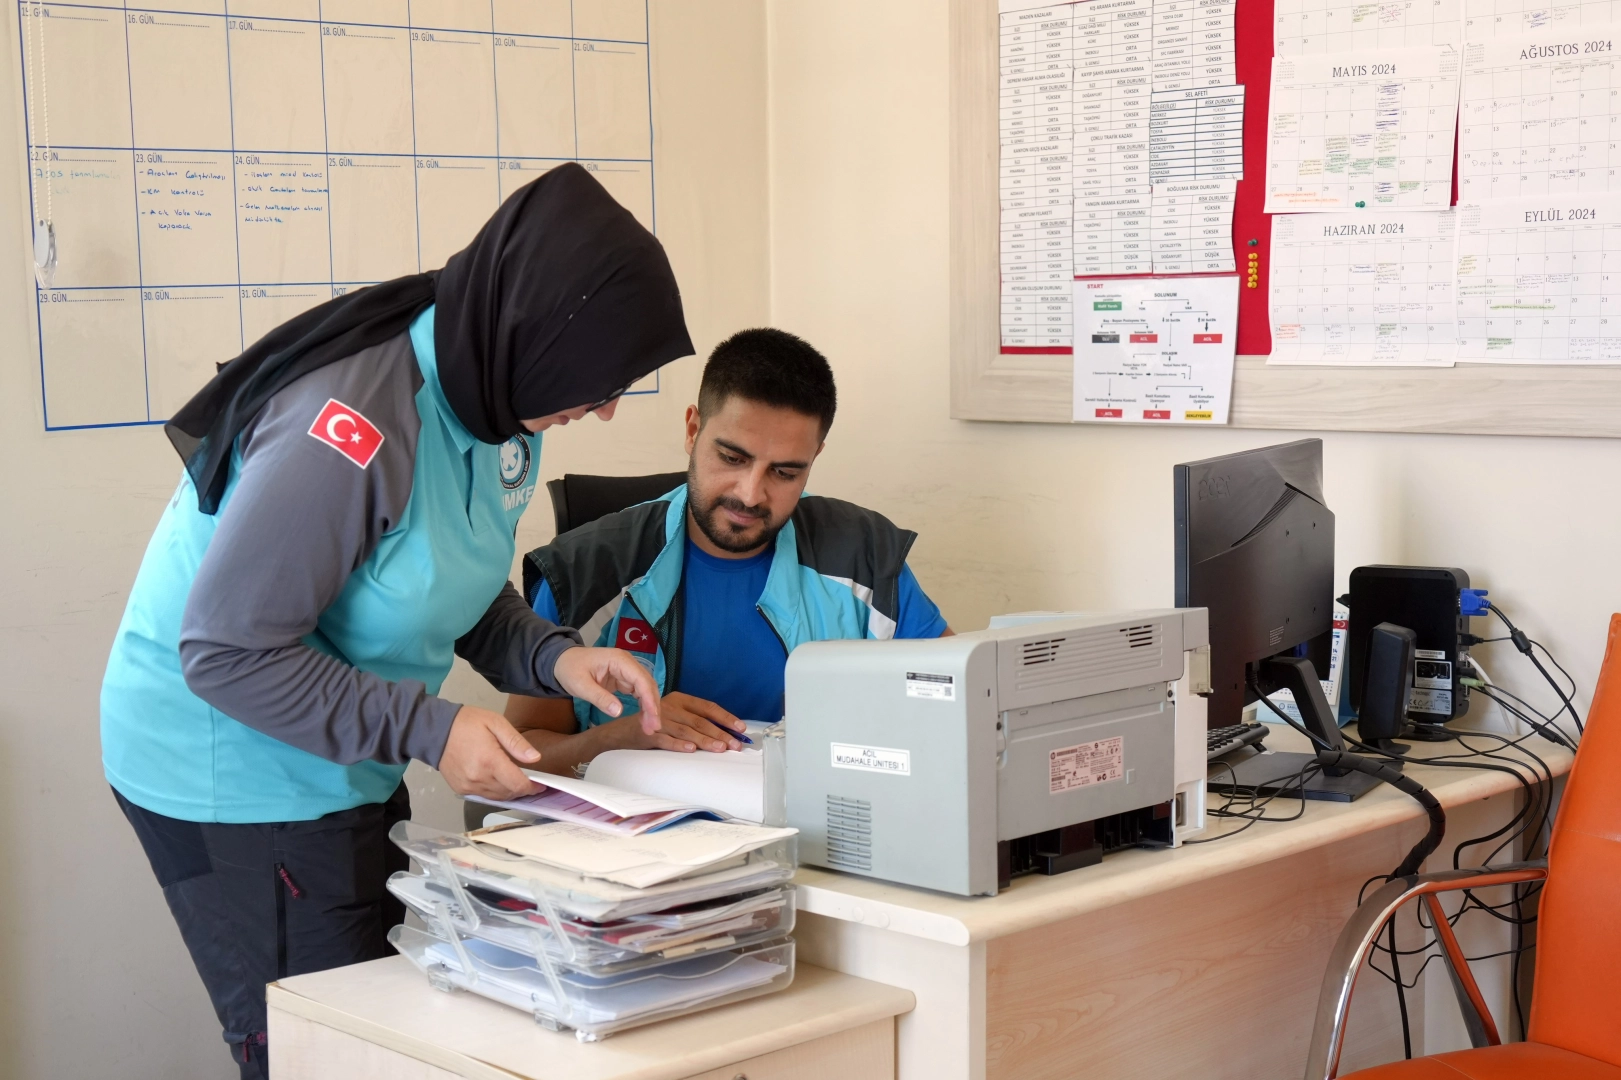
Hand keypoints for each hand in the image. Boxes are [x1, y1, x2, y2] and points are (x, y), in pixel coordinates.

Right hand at [439, 705, 541, 799]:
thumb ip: (516, 742)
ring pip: (497, 797)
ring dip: (509, 792)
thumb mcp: (496, 723)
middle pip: (509, 793)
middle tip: (531, 782)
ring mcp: (468, 786)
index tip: (541, 785)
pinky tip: (498, 782)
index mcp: (490, 761)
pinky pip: (484, 797)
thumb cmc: (467, 723)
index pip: (517, 784)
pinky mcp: (460, 789)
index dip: (532, 787)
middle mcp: (479, 778)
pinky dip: (495, 792)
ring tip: (516, 782)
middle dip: (522, 790)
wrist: (435, 730)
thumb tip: (535, 758)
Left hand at [553, 646, 664, 734]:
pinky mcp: (624, 679)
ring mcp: (627, 671)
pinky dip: (642, 705)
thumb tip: (618, 712)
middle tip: (653, 728)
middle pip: (647, 684)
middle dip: (652, 706)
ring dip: (650, 708)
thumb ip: (599, 698)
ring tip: (649, 727)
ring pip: (645, 689)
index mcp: (619, 660)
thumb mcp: (580, 685)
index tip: (653, 717)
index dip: (649, 699)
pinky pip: (638, 692)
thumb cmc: (569, 669)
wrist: (561, 661)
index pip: (641, 679)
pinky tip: (643, 718)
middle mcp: (628, 663)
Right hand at [603, 692, 745, 753]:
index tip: (740, 728)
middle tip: (735, 745)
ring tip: (720, 748)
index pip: (708, 707)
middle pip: (700, 720)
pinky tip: (691, 749)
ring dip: (705, 740)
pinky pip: (666, 740)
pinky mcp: (648, 733)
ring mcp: (659, 719)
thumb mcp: (675, 717)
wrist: (622, 733)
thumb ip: (695, 722)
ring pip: (687, 730)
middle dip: (720, 733)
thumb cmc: (654, 725)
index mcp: (680, 700)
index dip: (725, 718)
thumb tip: (724, 734)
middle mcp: (671, 706)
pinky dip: (679, 745)